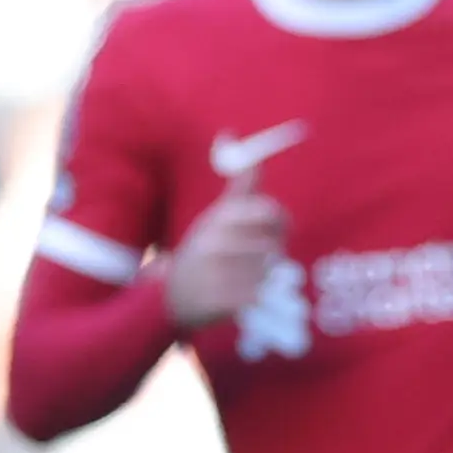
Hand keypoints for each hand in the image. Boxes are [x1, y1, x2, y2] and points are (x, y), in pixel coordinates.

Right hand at [163, 169, 290, 328]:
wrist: (171, 293)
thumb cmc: (202, 251)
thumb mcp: (217, 215)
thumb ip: (241, 189)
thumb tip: (248, 152)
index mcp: (219, 218)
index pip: (270, 212)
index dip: (280, 223)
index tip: (276, 231)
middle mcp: (216, 242)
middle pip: (273, 246)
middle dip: (270, 254)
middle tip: (254, 258)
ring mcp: (216, 272)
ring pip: (266, 273)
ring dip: (260, 277)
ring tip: (238, 274)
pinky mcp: (218, 300)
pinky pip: (256, 296)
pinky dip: (251, 297)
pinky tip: (234, 294)